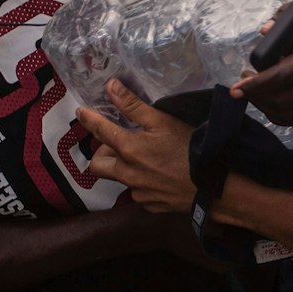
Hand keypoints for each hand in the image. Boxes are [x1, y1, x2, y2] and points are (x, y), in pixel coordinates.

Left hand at [80, 80, 196, 213]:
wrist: (212, 186)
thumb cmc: (188, 149)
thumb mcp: (162, 121)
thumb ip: (133, 105)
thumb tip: (110, 86)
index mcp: (128, 149)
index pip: (100, 131)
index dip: (88, 120)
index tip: (81, 113)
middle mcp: (127, 173)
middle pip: (97, 166)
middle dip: (102, 154)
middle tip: (118, 145)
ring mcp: (138, 192)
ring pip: (119, 180)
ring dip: (124, 169)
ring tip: (145, 160)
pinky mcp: (150, 205)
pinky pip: (138, 193)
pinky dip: (144, 184)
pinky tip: (161, 177)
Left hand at [230, 0, 292, 126]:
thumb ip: (292, 13)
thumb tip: (264, 31)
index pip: (283, 76)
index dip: (256, 85)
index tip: (236, 88)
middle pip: (285, 100)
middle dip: (258, 98)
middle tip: (244, 89)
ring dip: (269, 109)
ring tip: (256, 97)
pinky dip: (287, 117)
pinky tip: (275, 107)